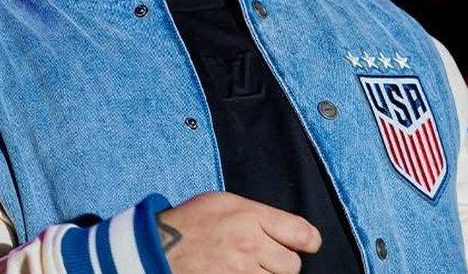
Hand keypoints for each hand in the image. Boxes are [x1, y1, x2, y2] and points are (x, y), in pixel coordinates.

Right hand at [156, 191, 321, 273]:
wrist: (159, 248)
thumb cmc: (191, 222)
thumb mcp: (224, 202)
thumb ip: (258, 214)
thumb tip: (289, 230)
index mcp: (250, 218)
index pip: (304, 235)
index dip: (307, 241)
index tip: (302, 243)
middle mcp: (250, 246)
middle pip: (293, 264)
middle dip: (281, 260)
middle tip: (262, 255)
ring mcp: (242, 272)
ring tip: (247, 265)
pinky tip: (240, 272)